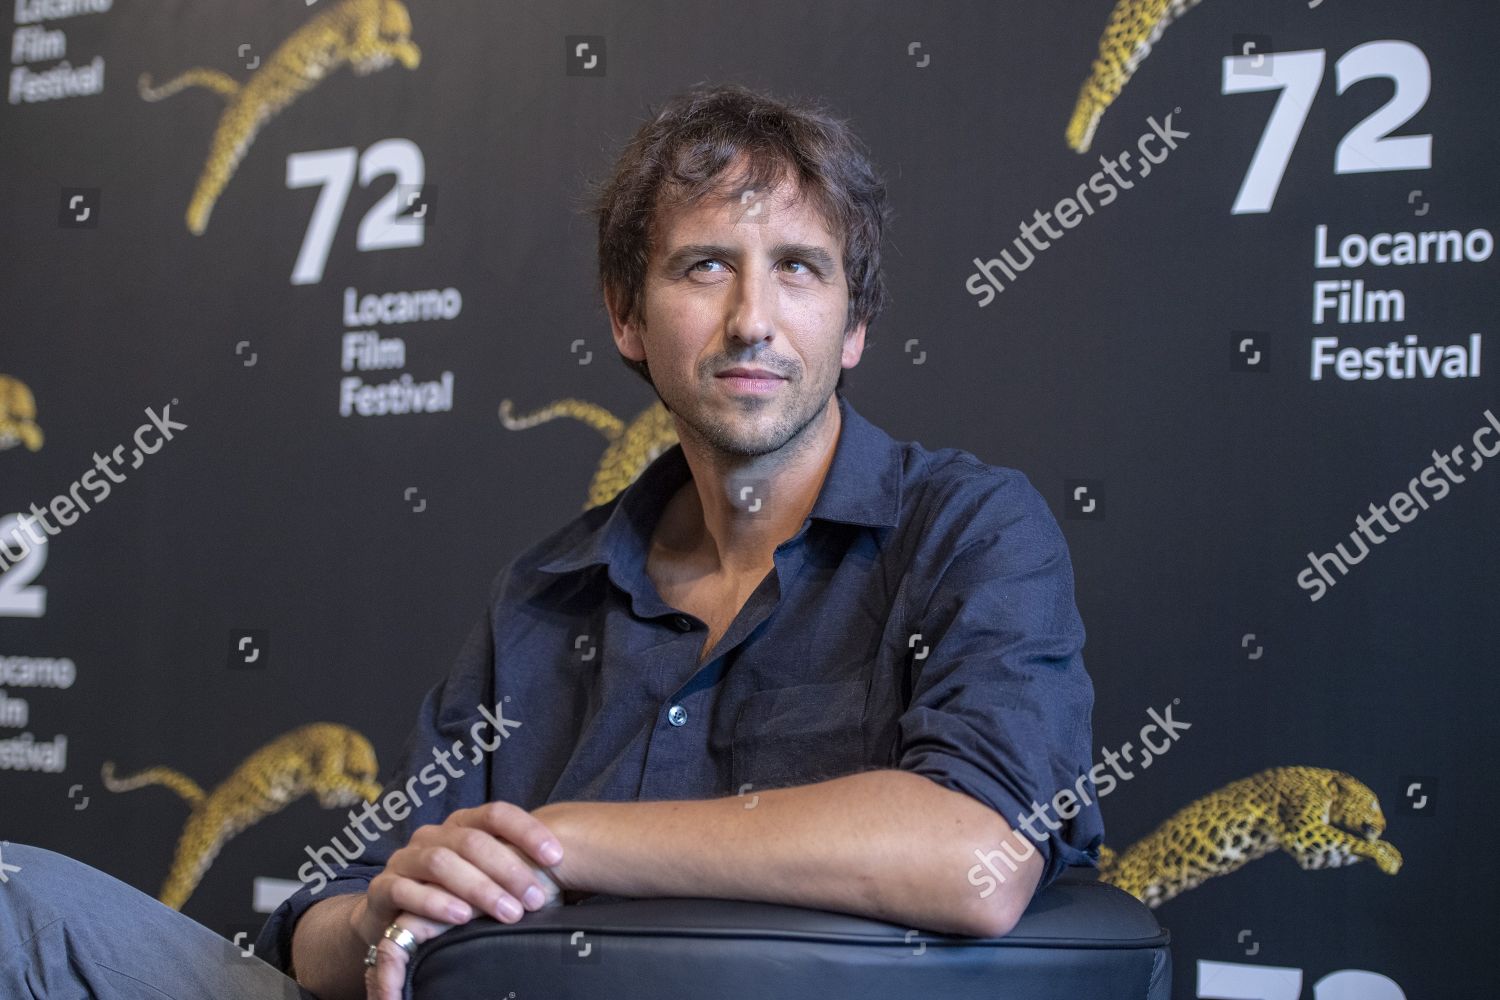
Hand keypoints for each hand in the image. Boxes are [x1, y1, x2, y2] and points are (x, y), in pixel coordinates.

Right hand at [353, 802, 565, 998]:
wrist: (392, 917)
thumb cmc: (451, 894)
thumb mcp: (484, 876)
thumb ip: (514, 865)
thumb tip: (568, 868)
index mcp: (462, 825)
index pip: (497, 813)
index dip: (527, 831)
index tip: (557, 857)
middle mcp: (434, 835)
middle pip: (473, 840)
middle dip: (509, 869)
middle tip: (537, 898)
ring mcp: (406, 859)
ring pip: (442, 862)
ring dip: (479, 888)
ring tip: (508, 912)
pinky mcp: (384, 888)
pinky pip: (407, 890)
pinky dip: (436, 903)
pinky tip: (461, 917)